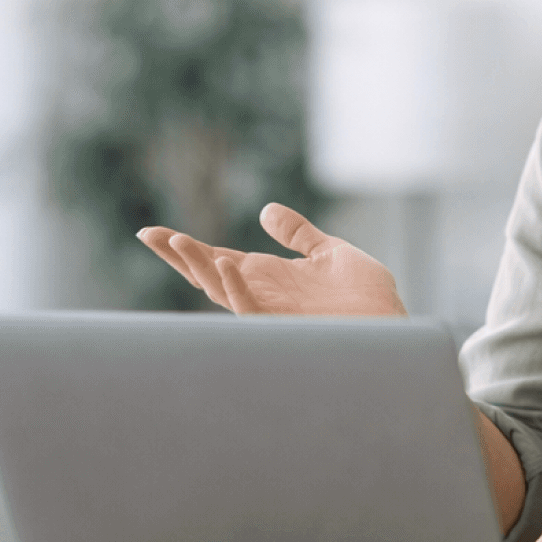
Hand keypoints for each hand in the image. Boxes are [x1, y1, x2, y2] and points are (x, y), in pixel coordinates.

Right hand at [137, 203, 406, 315]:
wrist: (395, 330)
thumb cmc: (367, 301)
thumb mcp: (330, 253)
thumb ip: (298, 234)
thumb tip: (265, 211)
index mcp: (269, 278)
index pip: (217, 259)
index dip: (187, 247)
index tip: (151, 233)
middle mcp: (263, 296)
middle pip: (208, 275)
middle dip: (178, 257)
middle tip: (146, 235)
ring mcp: (272, 313)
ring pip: (223, 292)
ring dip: (199, 268)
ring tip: (175, 242)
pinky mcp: (287, 327)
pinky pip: (253, 309)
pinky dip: (237, 289)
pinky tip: (226, 265)